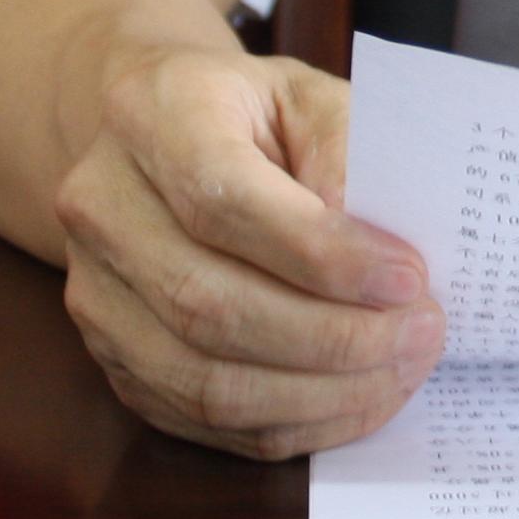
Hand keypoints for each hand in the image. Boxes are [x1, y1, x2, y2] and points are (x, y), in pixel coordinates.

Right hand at [51, 41, 443, 459]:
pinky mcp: (111, 356)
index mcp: (152, 116)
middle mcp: (101, 206)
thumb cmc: (257, 115)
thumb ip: (348, 155)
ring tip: (401, 371)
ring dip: (320, 392)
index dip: (323, 256)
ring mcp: (94, 292)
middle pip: (208, 305)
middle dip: (333, 338)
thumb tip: (378, 254)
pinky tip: (357, 400)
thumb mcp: (313, 96)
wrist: (165, 137)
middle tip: (423, 334)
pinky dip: (291, 421)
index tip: (409, 279)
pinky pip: (201, 417)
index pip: (225, 203)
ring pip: (203, 379)